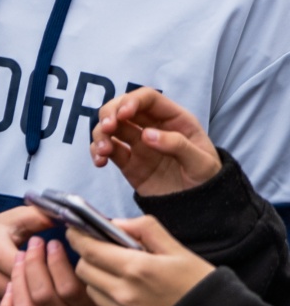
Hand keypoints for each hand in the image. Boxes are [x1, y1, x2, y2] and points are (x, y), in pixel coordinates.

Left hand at [1, 235, 130, 305]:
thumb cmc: (119, 302)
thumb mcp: (122, 285)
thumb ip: (104, 263)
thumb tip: (79, 231)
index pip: (70, 287)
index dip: (56, 260)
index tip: (53, 242)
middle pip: (43, 295)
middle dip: (33, 263)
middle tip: (33, 244)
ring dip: (18, 278)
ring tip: (21, 258)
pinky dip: (7, 305)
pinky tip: (12, 285)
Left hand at [69, 216, 216, 305]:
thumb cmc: (199, 282)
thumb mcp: (177, 248)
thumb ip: (144, 229)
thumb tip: (116, 223)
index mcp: (137, 268)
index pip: (89, 249)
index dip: (77, 237)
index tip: (75, 229)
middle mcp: (124, 292)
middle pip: (82, 269)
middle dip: (86, 255)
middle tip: (98, 247)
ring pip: (89, 287)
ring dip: (94, 274)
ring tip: (113, 268)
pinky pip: (102, 303)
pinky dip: (104, 292)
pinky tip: (123, 286)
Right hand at [89, 88, 218, 196]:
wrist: (199, 206)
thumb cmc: (207, 179)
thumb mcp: (201, 162)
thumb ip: (177, 145)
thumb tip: (147, 135)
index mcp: (174, 119)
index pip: (148, 99)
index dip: (132, 101)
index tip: (123, 114)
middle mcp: (153, 127)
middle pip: (122, 108)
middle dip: (109, 114)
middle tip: (107, 128)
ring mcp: (138, 144)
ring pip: (111, 128)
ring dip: (100, 134)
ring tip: (103, 151)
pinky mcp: (127, 162)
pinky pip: (107, 150)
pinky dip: (97, 152)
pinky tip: (99, 162)